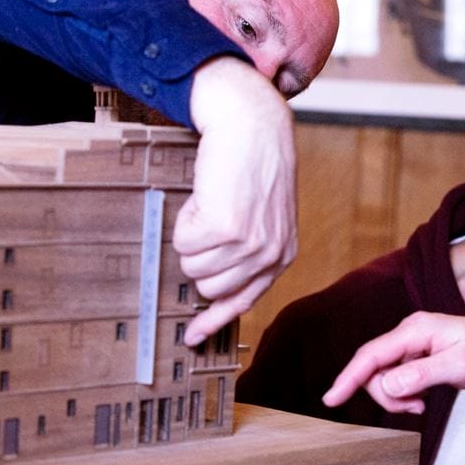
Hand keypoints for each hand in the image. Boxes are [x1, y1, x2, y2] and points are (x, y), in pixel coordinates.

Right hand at [175, 56, 296, 345]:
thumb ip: (250, 251)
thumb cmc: (254, 166)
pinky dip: (185, 217)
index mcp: (282, 255)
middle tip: (211, 220)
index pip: (243, 300)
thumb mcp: (266, 215)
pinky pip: (182, 241)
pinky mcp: (225, 228)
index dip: (213, 320)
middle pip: (207, 286)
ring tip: (213, 203)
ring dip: (192, 233)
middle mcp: (269, 255)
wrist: (253, 126)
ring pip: (191, 265)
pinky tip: (206, 195)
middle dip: (199, 255)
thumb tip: (213, 292)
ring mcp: (248, 244)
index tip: (190, 337)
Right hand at [322, 312, 464, 413]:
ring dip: (396, 397)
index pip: (371, 355)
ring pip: (384, 377)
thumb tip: (388, 385)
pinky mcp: (419, 356)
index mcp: (416, 329)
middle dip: (386, 395)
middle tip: (415, 410)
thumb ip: (422, 376)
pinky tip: (422, 400)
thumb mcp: (461, 367)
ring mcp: (414, 344)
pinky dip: (404, 395)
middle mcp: (410, 333)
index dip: (348, 378)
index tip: (330, 399)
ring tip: (422, 405)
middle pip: (374, 369)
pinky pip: (397, 379)